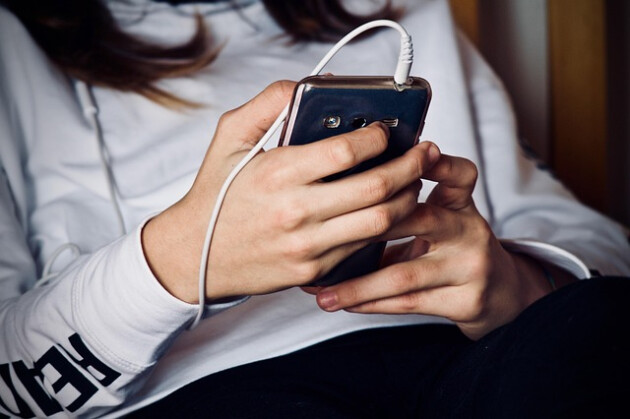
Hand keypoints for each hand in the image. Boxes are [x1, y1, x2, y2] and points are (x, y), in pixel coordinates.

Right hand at [142, 81, 440, 303]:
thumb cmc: (216, 194)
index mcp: (278, 174)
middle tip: (424, 153)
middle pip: (377, 188)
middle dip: (411, 166)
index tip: (389, 129)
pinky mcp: (314, 271)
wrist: (195, 256)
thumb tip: (304, 87)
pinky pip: (364, 248)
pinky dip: (385, 227)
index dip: (379, 136)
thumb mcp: (229, 138)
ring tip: (415, 181)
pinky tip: (391, 211)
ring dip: (408, 198)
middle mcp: (297, 212)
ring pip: (380, 222)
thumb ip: (267, 104)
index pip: (347, 151)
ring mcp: (308, 246)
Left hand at [312, 151, 568, 339]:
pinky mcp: (466, 300)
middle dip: (369, 228)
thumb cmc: (453, 248)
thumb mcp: (442, 216)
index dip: (438, 163)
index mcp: (460, 204)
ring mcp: (470, 267)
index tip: (415, 153)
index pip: (459, 174)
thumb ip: (405, 205)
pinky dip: (371, 303)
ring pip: (405, 275)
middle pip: (421, 220)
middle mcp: (469, 231)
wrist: (499, 292)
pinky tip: (345, 303)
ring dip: (358, 285)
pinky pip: (408, 303)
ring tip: (323, 292)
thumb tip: (340, 197)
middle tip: (327, 234)